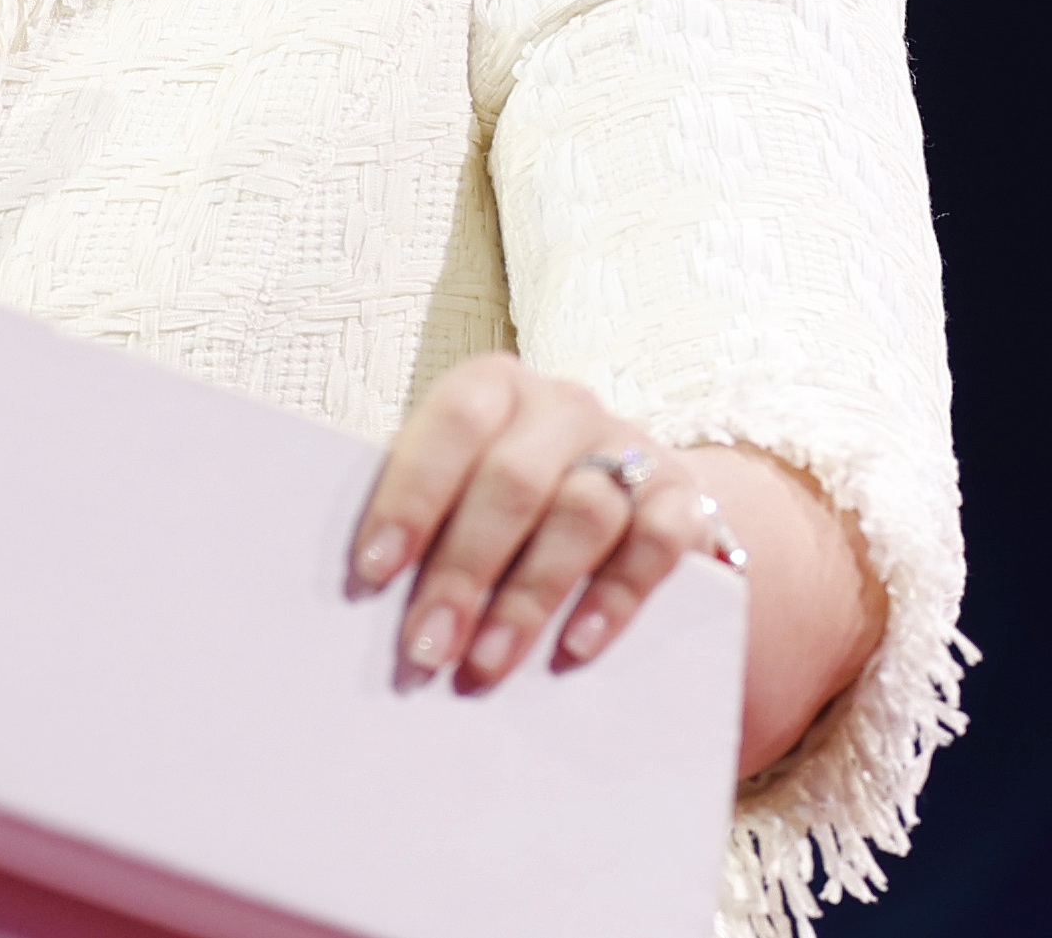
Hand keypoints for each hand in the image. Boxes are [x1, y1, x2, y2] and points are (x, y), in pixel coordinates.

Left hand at [343, 353, 736, 698]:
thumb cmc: (513, 496)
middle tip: (426, 647)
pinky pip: (656, 544)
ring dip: (530, 597)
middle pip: (513, 480)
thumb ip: (429, 517)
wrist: (635, 493)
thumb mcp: (468, 483)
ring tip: (487, 663)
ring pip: (583, 514)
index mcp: (496, 387)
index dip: (412, 495)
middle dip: (464, 570)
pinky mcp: (683, 500)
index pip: (452, 423)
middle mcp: (564, 406)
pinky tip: (575, 646)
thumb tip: (368, 595)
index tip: (373, 572)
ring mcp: (632, 448)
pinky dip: (614, 598)